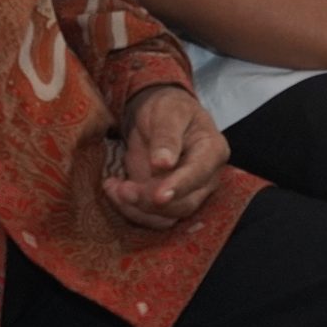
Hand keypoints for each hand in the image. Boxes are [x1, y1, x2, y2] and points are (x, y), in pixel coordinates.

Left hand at [103, 86, 230, 229]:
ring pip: (167, 216)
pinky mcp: (167, 202)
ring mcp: (187, 193)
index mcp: (212, 151)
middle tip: (124, 189)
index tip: (158, 195)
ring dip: (138, 209)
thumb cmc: (168, 109)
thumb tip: (163, 164)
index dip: (179, 186)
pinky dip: (131, 210)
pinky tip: (114, 190)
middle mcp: (205, 178)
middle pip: (185, 203)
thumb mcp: (167, 113)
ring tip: (114, 189)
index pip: (199, 174)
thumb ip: (167, 136)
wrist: (158, 117)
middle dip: (152, 201)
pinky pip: (152, 217)